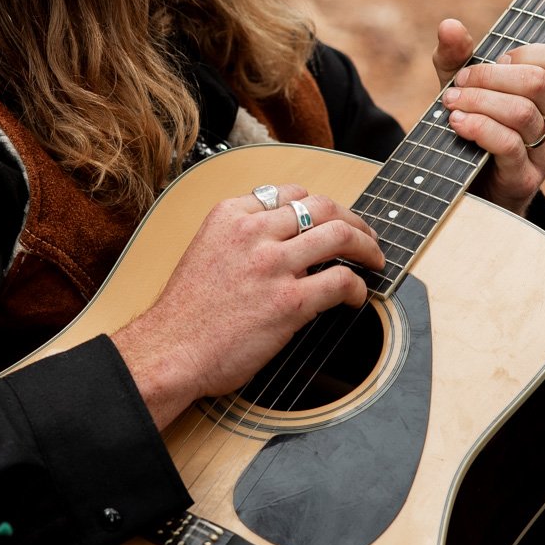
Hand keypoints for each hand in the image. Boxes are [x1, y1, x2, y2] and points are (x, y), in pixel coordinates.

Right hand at [111, 185, 384, 428]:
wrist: (169, 351)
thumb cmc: (185, 314)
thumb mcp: (205, 251)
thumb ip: (242, 238)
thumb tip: (285, 244)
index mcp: (229, 216)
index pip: (287, 193)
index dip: (317, 204)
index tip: (330, 219)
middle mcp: (252, 232)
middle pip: (321, 206)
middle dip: (352, 219)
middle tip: (365, 235)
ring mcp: (272, 265)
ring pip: (338, 234)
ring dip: (366, 245)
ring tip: (374, 259)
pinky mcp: (289, 302)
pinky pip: (340, 280)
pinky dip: (358, 287)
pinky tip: (357, 297)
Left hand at [431, 18, 544, 215]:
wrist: (466, 187)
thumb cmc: (472, 127)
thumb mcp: (464, 86)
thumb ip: (457, 56)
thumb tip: (449, 26)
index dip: (525, 53)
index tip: (493, 61)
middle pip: (536, 82)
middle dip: (488, 76)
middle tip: (459, 84)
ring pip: (521, 112)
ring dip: (478, 101)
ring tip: (450, 103)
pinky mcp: (527, 178)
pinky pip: (509, 144)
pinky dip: (479, 128)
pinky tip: (456, 124)